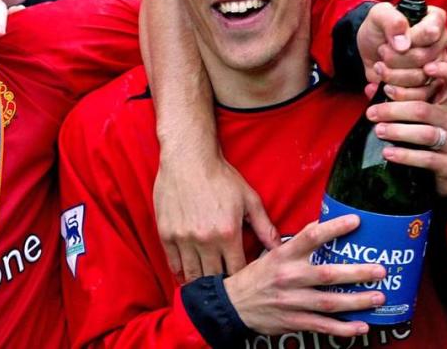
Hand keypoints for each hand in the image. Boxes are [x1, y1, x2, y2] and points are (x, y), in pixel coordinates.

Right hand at [155, 155, 278, 283]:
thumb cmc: (220, 176)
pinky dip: (180, 273)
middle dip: (222, 285)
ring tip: (206, 287)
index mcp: (228, 234)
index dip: (241, 279)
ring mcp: (183, 238)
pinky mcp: (166, 234)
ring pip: (192, 274)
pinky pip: (173, 263)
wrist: (188, 158)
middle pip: (214, 277)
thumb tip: (280, 247)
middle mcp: (205, 240)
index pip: (237, 271)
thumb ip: (264, 226)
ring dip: (200, 283)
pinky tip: (186, 276)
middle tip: (226, 288)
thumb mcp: (249, 199)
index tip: (243, 281)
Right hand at [224, 215, 385, 336]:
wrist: (233, 304)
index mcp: (283, 256)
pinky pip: (322, 326)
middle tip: (380, 269)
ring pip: (329, 302)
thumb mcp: (271, 254)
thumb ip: (297, 243)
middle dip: (356, 272)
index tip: (356, 221)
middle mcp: (288, 277)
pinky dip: (343, 329)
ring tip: (379, 297)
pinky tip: (361, 326)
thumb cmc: (256, 277)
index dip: (334, 228)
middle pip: (327, 274)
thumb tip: (320, 226)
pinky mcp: (293, 321)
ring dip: (357, 301)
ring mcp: (291, 301)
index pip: (310, 237)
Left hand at [357, 2, 446, 90]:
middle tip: (382, 52)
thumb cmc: (377, 28)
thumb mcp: (378, 15)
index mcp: (435, 20)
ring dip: (393, 76)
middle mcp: (441, 43)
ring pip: (421, 79)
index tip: (395, 42)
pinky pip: (417, 96)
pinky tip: (379, 84)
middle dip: (396, 59)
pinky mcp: (426, 85)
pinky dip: (394, 92)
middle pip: (425, 59)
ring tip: (379, 67)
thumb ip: (391, 21)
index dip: (411, 39)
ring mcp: (437, 66)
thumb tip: (404, 44)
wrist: (370, 49)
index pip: (432, 32)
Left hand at [366, 60, 446, 195]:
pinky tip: (387, 153)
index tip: (426, 67)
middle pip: (424, 109)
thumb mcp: (409, 117)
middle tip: (371, 113)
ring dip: (398, 131)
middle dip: (394, 110)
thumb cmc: (421, 138)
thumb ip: (393, 101)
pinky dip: (405, 155)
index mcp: (444, 105)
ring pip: (426, 133)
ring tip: (378, 131)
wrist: (440, 173)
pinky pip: (427, 158)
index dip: (446, 72)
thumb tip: (369, 87)